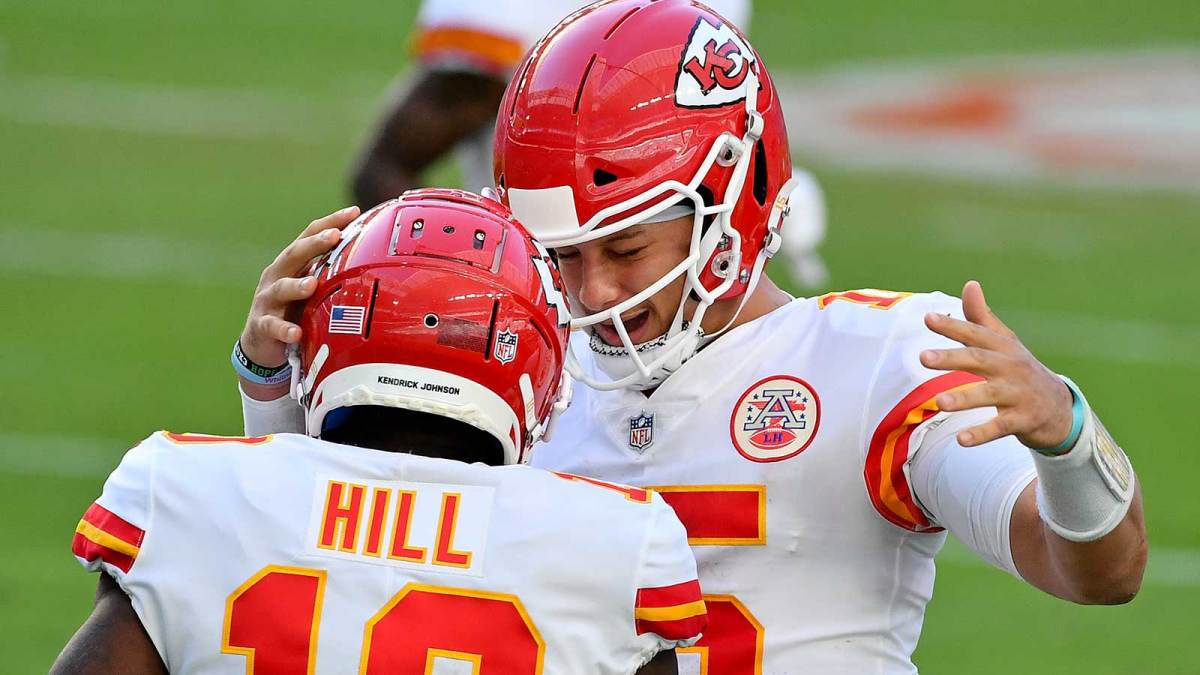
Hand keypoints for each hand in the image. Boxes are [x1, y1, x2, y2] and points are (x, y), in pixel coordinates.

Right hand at [239, 206, 359, 372]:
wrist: (262, 341)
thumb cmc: (293, 308)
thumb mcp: (311, 287)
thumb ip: (331, 274)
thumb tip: (371, 261)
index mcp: (292, 263)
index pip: (309, 236)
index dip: (330, 223)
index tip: (353, 211)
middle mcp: (277, 276)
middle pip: (295, 254)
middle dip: (315, 243)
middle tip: (334, 236)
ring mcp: (267, 299)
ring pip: (282, 288)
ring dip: (297, 285)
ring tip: (311, 285)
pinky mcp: (262, 324)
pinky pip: (273, 326)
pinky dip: (284, 329)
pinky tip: (296, 333)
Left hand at [918, 280, 1072, 449]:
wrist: (1059, 407)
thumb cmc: (1020, 370)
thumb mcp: (1004, 343)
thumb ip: (981, 318)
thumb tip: (970, 284)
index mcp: (1002, 347)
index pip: (974, 333)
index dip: (952, 326)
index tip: (928, 318)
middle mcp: (1010, 367)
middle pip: (978, 360)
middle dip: (951, 358)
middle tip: (922, 357)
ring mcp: (1018, 394)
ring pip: (989, 395)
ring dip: (964, 398)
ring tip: (938, 402)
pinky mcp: (1023, 420)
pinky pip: (1000, 427)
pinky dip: (981, 433)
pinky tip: (961, 440)